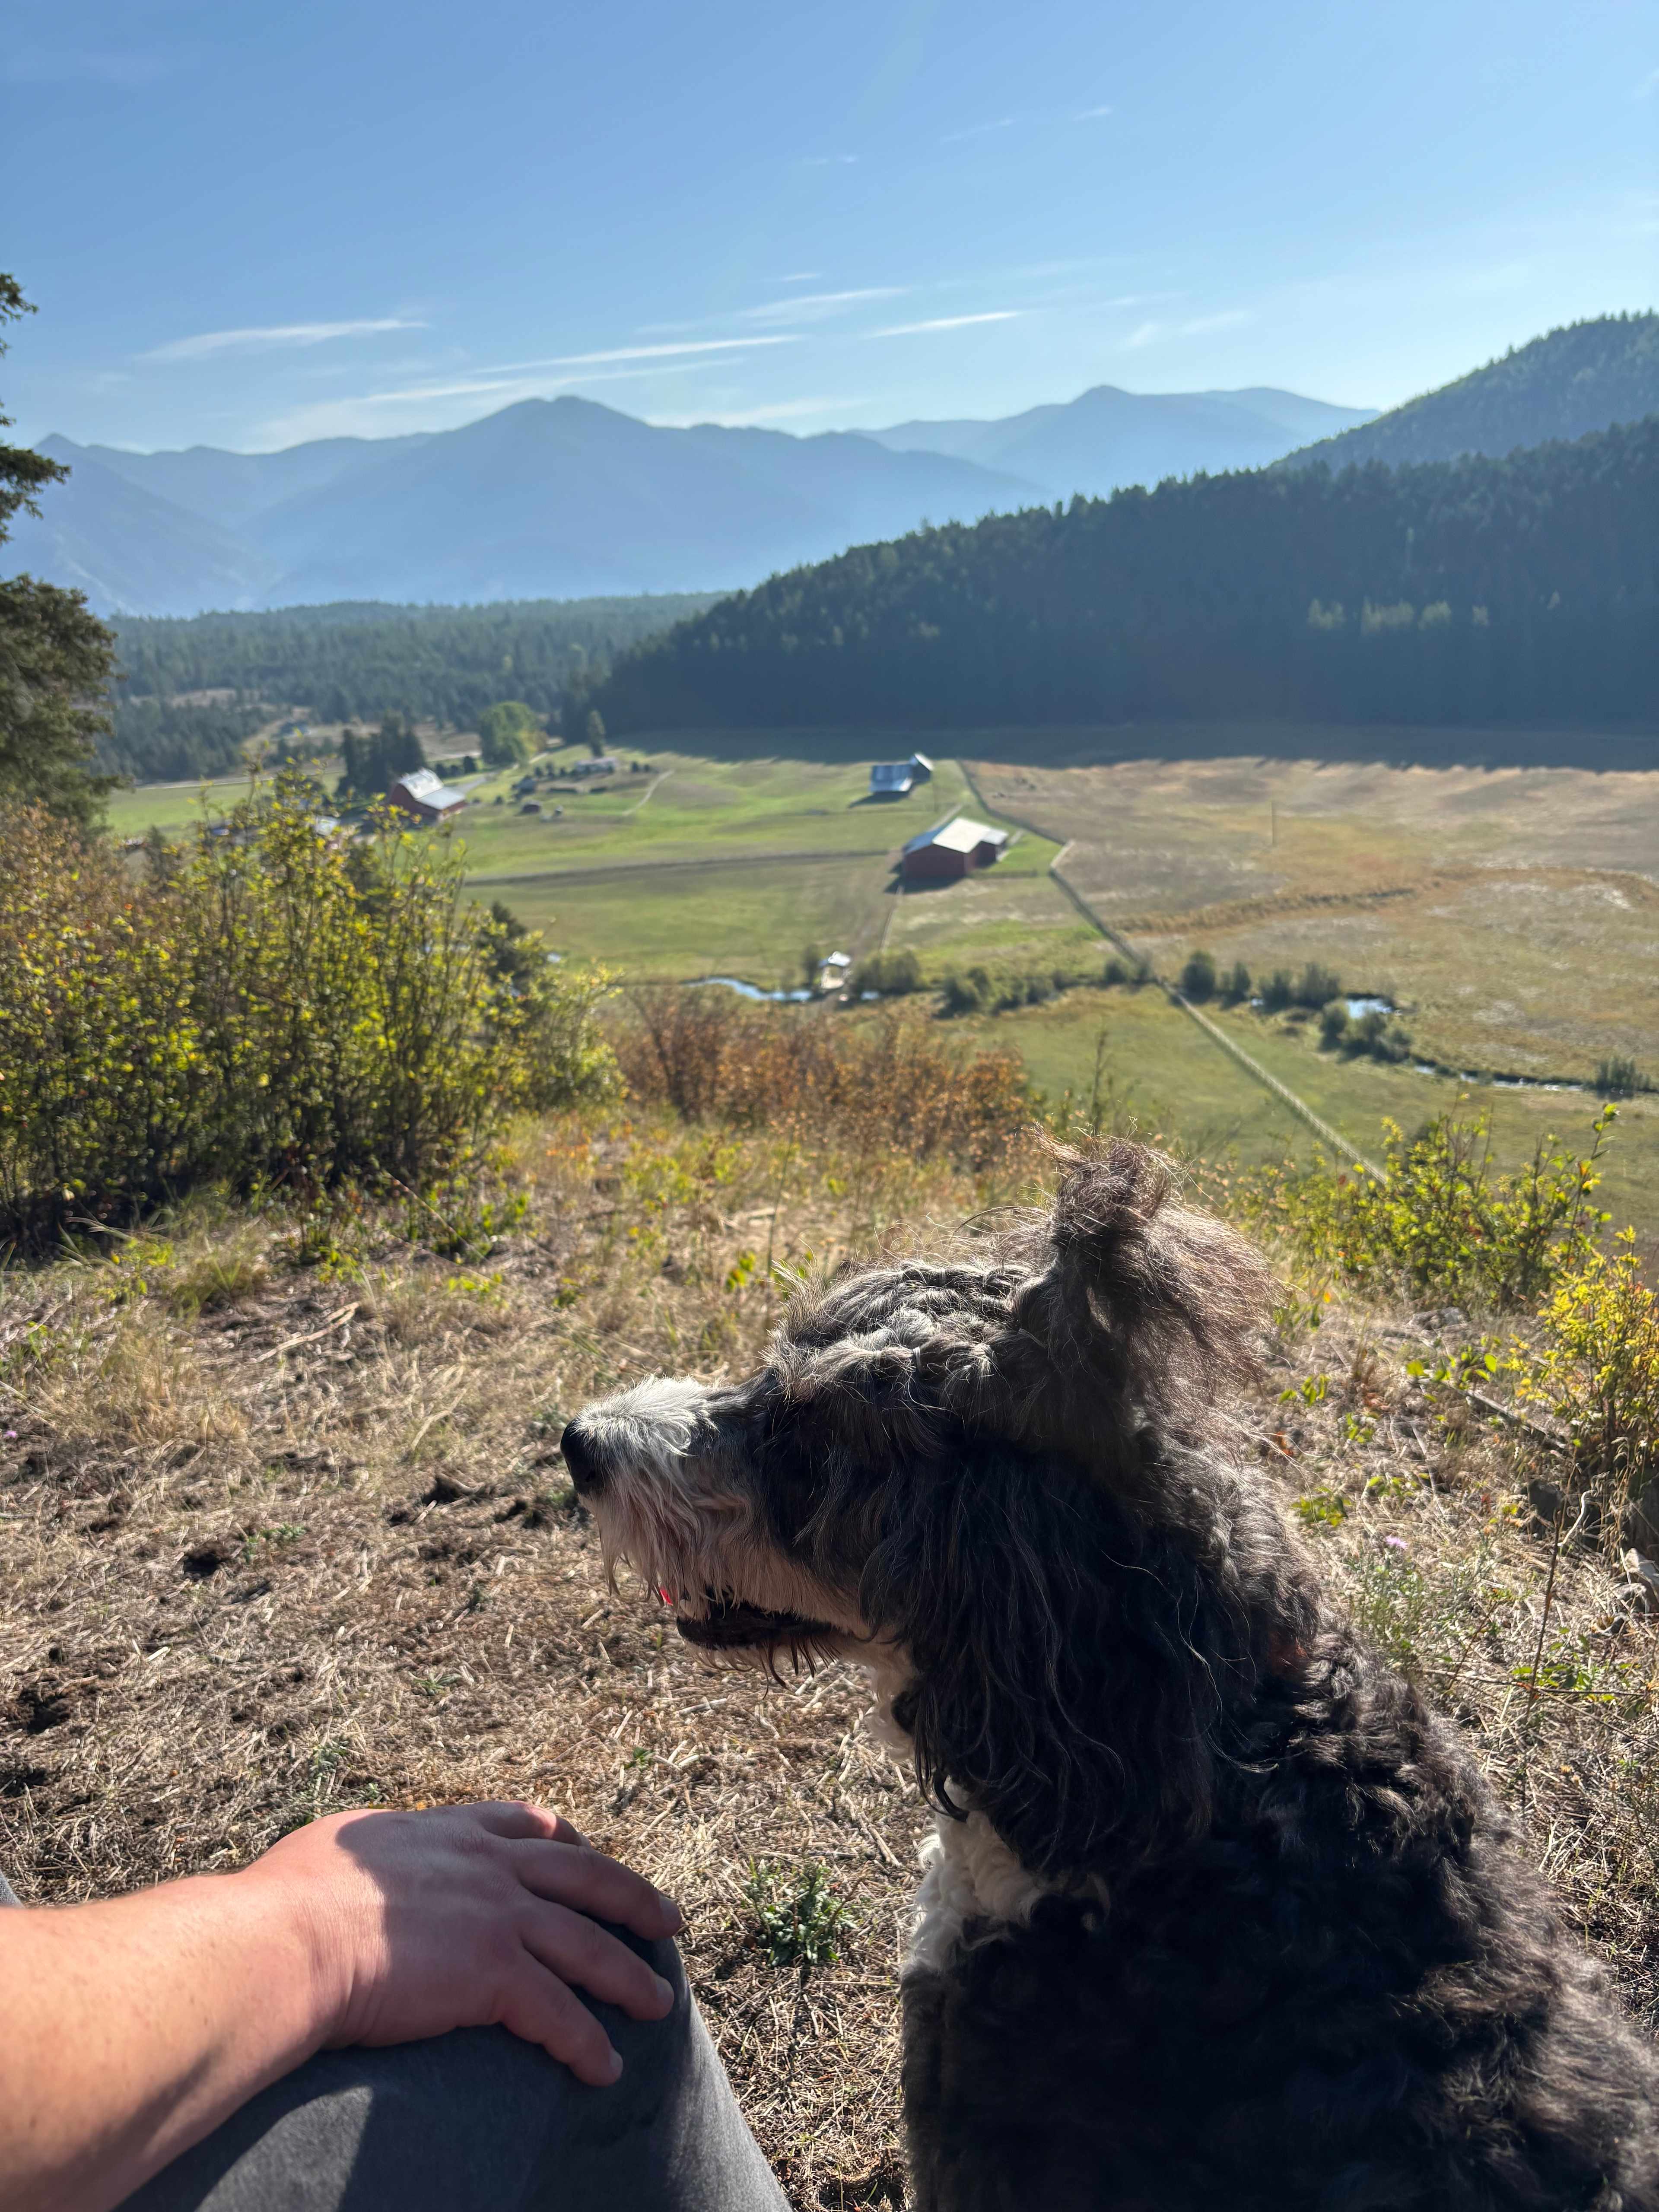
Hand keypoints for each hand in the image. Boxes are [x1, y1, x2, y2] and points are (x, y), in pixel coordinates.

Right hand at [243, 1800, 683, 2085]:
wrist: (287, 1940)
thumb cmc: (287, 1898)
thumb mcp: (340, 1845)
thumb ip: (369, 1847)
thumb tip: (354, 1854)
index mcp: (450, 1832)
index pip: (528, 1825)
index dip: (569, 1842)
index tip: (591, 1854)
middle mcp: (487, 1865)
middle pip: (586, 1878)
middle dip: (634, 1898)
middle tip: (669, 1920)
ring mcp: (497, 1917)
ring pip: (587, 1947)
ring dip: (628, 1978)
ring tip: (658, 2005)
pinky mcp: (493, 1974)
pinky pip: (558, 2015)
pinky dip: (586, 2043)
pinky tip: (604, 2069)